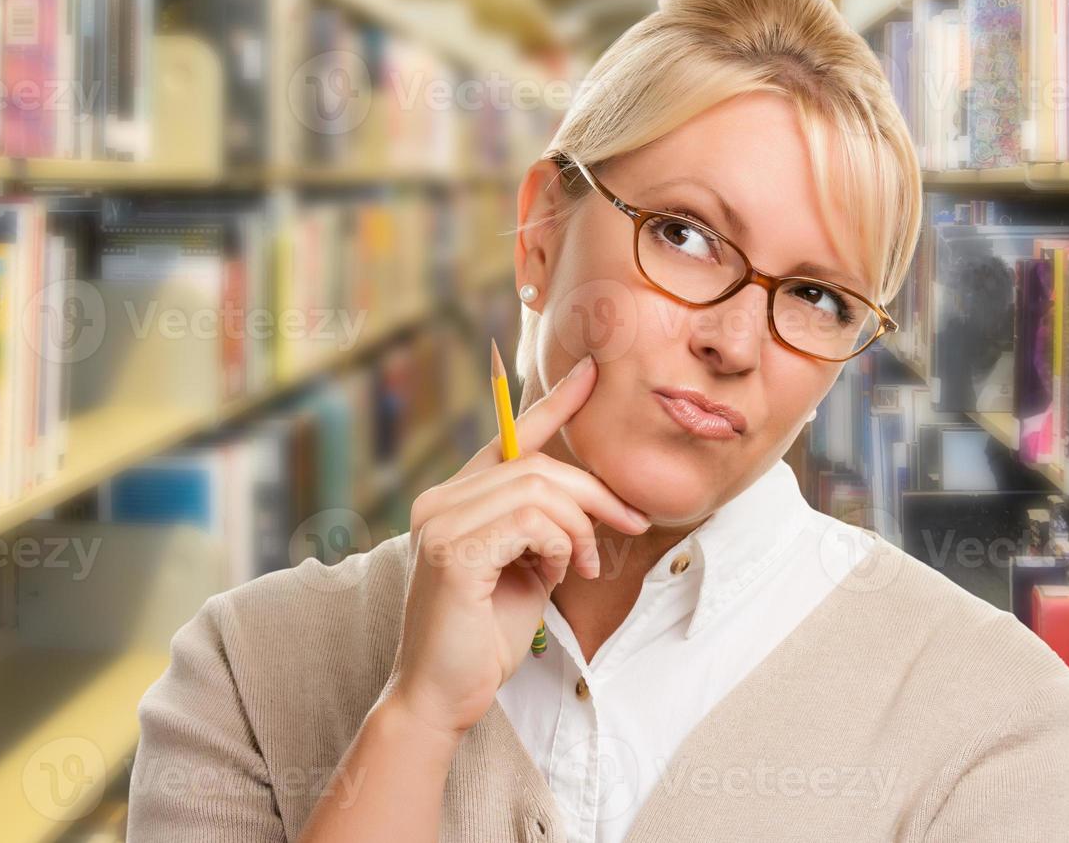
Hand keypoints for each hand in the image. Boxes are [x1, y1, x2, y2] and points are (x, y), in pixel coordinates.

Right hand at [381, 353, 650, 737]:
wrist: (442, 696)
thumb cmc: (483, 639)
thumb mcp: (523, 570)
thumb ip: (540, 530)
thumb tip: (585, 502)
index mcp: (452, 501)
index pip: (508, 441)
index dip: (553, 404)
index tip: (591, 372)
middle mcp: (439, 502)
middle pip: (535, 464)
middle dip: (593, 493)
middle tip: (629, 525)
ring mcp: (440, 523)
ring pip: (539, 489)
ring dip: (581, 528)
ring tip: (586, 567)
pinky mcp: (453, 551)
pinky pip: (532, 521)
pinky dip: (562, 545)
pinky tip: (560, 575)